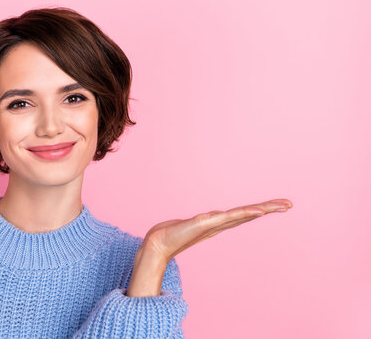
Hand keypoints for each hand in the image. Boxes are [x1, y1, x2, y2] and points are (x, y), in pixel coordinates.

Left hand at [126, 198, 292, 296]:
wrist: (158, 243)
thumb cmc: (174, 234)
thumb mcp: (192, 224)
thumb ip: (203, 221)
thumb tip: (211, 218)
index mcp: (219, 222)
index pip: (245, 213)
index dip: (263, 209)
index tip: (281, 205)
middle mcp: (220, 223)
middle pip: (250, 213)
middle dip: (270, 208)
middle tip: (289, 204)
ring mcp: (214, 224)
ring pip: (243, 214)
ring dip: (262, 209)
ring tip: (279, 206)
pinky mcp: (205, 224)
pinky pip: (228, 217)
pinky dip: (244, 213)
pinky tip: (256, 211)